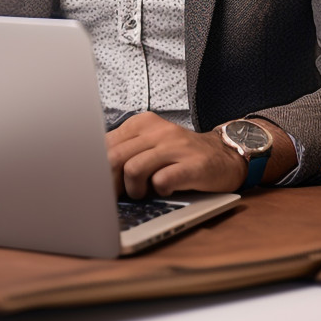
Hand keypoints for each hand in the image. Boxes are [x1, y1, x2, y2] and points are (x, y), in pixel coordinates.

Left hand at [106, 112, 246, 197]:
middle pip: (115, 157)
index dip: (97, 169)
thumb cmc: (181, 155)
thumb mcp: (150, 145)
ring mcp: (175, 146)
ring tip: (143, 194)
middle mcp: (157, 130)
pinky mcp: (193, 165)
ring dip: (134, 189)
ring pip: (133, 169)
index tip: (98, 184)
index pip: (105, 144)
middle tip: (118, 196)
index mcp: (142, 123)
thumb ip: (126, 152)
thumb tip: (96, 174)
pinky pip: (162, 181)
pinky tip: (164, 191)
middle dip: (111, 183)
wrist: (225, 155)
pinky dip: (158, 191)